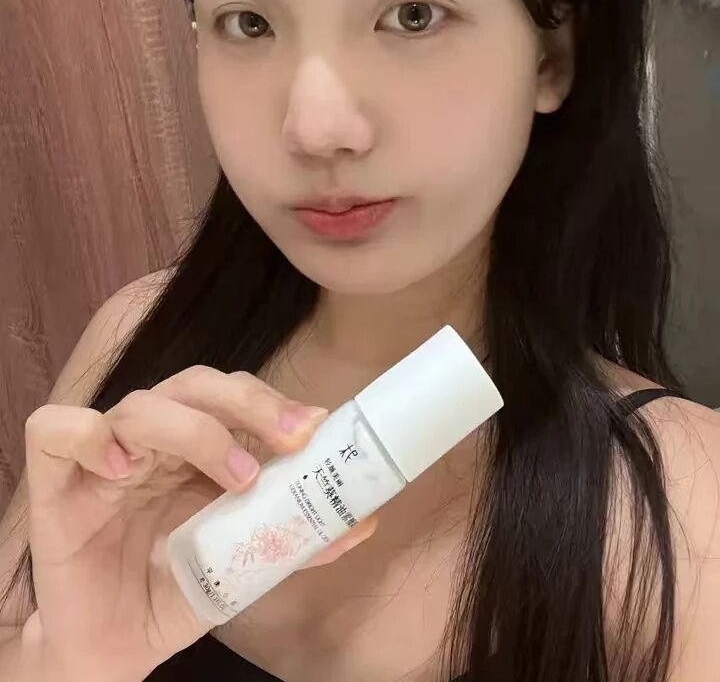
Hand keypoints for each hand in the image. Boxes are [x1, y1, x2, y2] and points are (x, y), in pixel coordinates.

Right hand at [23, 367, 376, 681]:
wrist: (111, 650)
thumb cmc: (170, 595)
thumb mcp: (241, 566)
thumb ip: (292, 540)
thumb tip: (363, 522)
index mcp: (193, 448)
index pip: (233, 396)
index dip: (274, 404)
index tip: (316, 431)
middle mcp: (152, 441)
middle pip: (194, 384)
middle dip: (250, 403)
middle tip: (292, 440)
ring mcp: (103, 457)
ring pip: (141, 403)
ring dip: (196, 430)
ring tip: (235, 477)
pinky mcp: (55, 483)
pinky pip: (56, 429)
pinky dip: (91, 436)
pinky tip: (121, 468)